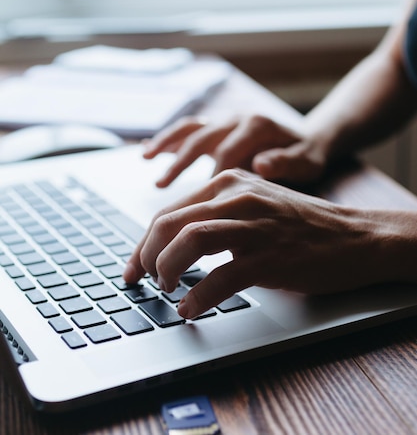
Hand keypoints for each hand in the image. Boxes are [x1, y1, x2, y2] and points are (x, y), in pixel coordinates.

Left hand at [124, 169, 389, 318]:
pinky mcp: (270, 256)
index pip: (169, 210)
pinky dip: (199, 297)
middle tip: (143, 279)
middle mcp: (237, 196)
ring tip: (165, 288)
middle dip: (146, 256)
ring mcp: (254, 225)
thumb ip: (215, 214)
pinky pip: (221, 277)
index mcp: (228, 182)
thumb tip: (170, 243)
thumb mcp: (253, 204)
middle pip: (170, 222)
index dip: (143, 242)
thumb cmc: (299, 224)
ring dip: (166, 269)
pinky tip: (191, 309)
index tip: (132, 266)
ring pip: (189, 241)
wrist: (353, 236)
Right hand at [143, 114, 326, 186]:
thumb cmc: (307, 155)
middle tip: (161, 187)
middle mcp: (237, 118)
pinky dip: (167, 140)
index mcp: (257, 126)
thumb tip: (261, 165)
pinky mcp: (218, 127)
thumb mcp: (307, 161)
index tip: (202, 204)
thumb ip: (286, 163)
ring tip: (146, 162)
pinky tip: (147, 153)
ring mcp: (225, 121)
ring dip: (167, 145)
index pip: (228, 152)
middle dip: (180, 162)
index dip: (212, 178)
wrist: (309, 138)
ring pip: (190, 129)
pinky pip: (188, 130)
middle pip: (202, 138)